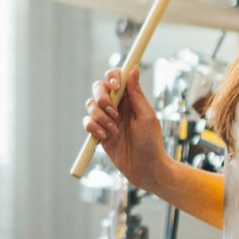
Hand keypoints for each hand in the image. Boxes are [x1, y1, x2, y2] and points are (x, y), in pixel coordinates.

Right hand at [84, 66, 163, 190]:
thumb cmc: (152, 143)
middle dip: (102, 98)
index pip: (116, 78)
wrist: (145, 169)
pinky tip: (104, 137)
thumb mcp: (147, 116)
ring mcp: (106, 120)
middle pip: (98, 88)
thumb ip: (137, 94)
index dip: (112, 77)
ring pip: (90, 105)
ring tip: (113, 130)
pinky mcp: (98, 133)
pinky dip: (93, 128)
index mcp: (130, 99)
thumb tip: (132, 69)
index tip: (116, 86)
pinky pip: (87, 122)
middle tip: (114, 112)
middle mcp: (116, 106)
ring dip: (100, 117)